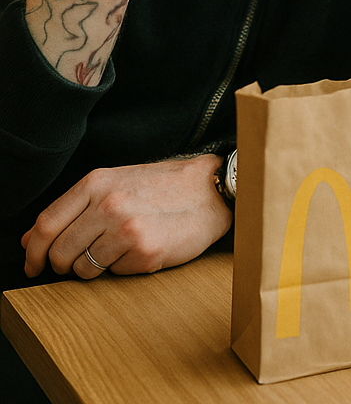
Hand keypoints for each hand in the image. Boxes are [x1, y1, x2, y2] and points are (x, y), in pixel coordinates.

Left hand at [21, 156, 232, 279]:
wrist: (211, 190)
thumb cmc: (164, 186)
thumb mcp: (116, 184)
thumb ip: (74, 208)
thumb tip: (32, 239)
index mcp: (97, 183)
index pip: (45, 225)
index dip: (33, 251)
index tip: (33, 265)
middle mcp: (108, 204)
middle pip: (59, 252)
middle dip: (64, 264)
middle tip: (81, 261)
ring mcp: (126, 228)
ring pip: (84, 269)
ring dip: (96, 267)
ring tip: (121, 248)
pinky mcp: (145, 251)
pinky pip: (115, 274)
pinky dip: (124, 267)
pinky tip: (143, 248)